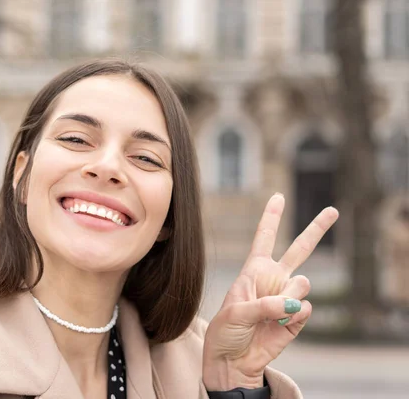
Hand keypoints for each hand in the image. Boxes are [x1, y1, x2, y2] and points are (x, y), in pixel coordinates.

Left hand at [202, 193, 338, 389]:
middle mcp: (273, 280)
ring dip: (288, 297)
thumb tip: (294, 303)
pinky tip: (281, 323)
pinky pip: (306, 308)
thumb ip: (264, 305)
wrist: (232, 362)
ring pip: (303, 283)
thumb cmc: (225, 333)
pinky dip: (295, 316)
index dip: (272, 217)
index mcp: (253, 271)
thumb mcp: (235, 313)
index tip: (278, 196)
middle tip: (333, 211)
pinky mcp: (297, 318)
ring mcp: (287, 298)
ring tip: (272, 312)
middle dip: (316, 229)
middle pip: (299, 249)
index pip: (264, 238)